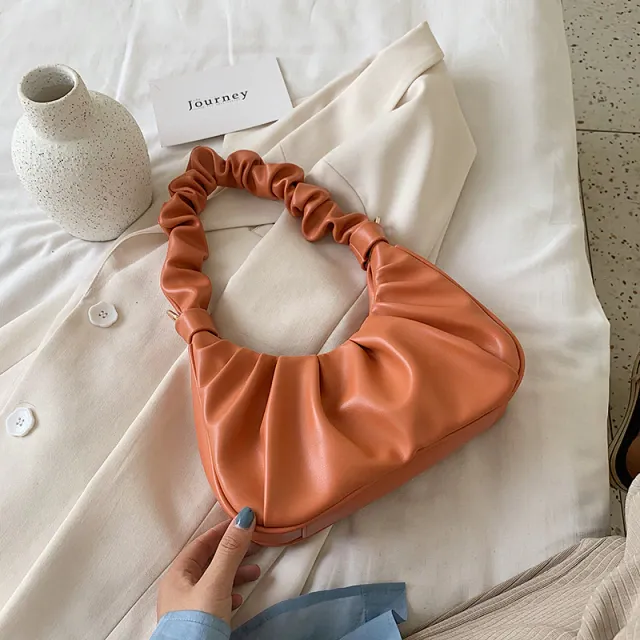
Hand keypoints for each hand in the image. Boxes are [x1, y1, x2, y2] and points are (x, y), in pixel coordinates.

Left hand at [157, 508, 259, 624]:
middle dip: (233, 552)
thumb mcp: (216, 583)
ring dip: (235, 573)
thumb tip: (244, 516)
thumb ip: (230, 551)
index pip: (202, 543)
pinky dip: (229, 593)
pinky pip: (214, 599)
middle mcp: (179, 588)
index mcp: (178, 574)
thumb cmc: (198, 622)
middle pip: (209, 561)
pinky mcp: (196, 623)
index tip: (243, 524)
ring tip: (256, 574)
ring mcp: (187, 607)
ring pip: (214, 580)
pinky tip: (239, 598)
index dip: (223, 531)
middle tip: (256, 547)